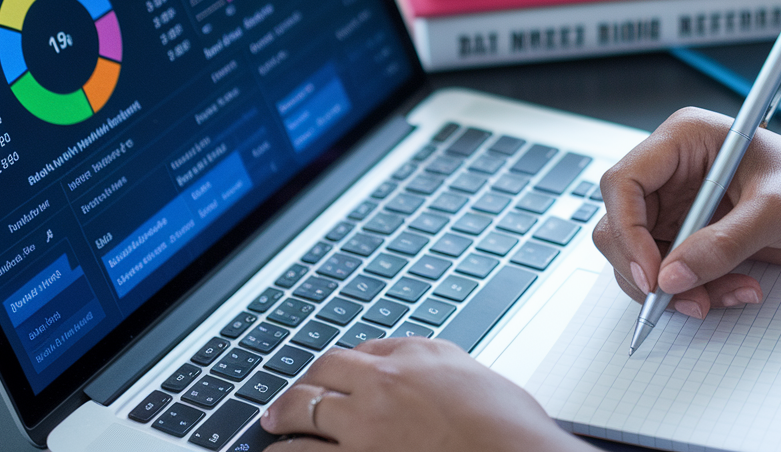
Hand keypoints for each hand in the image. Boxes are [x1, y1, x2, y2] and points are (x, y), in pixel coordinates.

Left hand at [261, 337, 585, 451]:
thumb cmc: (508, 426)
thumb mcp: (475, 376)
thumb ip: (439, 367)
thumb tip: (423, 369)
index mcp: (414, 357)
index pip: (361, 352)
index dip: (341, 366)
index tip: (332, 375)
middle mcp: (382, 385)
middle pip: (322, 375)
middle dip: (300, 385)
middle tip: (287, 398)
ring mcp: (364, 428)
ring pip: (301, 414)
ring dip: (281, 419)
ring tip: (271, 425)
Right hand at [593, 107, 780, 319]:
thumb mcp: (776, 209)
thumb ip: (723, 243)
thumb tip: (672, 276)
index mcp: (684, 140)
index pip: (624, 183)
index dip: (627, 230)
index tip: (653, 274)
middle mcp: (671, 172)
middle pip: (620, 226)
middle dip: (650, 270)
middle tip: (686, 298)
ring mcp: (676, 206)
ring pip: (641, 258)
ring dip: (678, 288)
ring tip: (727, 293)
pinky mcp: (687, 237)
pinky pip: (669, 275)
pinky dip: (696, 292)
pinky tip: (735, 288)